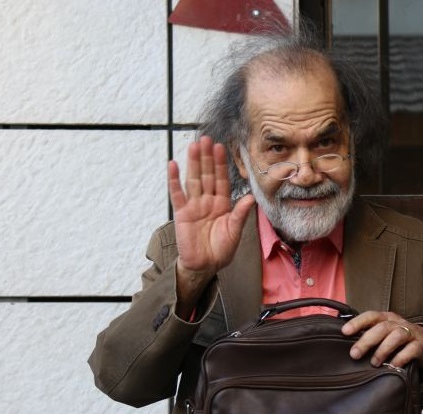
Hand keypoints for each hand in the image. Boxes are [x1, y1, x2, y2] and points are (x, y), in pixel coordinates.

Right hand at [168, 136, 254, 310]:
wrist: (205, 266)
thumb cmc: (221, 249)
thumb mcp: (235, 231)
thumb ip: (240, 214)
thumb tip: (250, 198)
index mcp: (222, 204)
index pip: (221, 179)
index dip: (221, 164)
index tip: (221, 147)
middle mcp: (208, 201)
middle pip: (207, 175)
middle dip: (207, 157)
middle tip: (207, 138)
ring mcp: (194, 206)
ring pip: (193, 180)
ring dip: (193, 163)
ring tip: (193, 145)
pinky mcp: (181, 213)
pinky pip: (177, 194)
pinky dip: (174, 180)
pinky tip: (173, 164)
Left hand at [343, 311, 422, 368]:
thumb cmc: (400, 339)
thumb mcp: (385, 332)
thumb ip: (369, 334)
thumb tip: (346, 341)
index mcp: (387, 318)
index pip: (371, 316)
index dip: (357, 322)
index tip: (345, 332)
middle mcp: (398, 323)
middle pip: (381, 328)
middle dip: (366, 341)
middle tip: (354, 354)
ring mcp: (410, 333)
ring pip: (396, 337)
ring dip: (383, 350)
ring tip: (374, 363)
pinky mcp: (420, 345)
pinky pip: (411, 350)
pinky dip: (401, 357)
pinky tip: (392, 365)